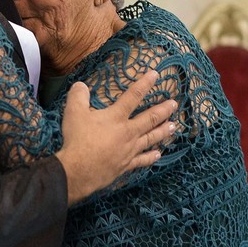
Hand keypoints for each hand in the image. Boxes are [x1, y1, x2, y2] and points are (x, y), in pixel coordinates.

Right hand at [56, 71, 176, 204]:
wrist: (79, 171)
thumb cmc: (77, 140)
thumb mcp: (73, 112)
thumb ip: (78, 95)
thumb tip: (81, 84)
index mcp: (116, 117)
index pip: (133, 96)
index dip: (145, 84)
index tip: (156, 75)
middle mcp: (127, 132)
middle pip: (149, 118)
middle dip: (163, 110)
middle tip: (174, 104)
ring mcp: (129, 150)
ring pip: (150, 138)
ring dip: (163, 131)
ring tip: (174, 126)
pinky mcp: (126, 165)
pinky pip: (142, 160)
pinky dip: (151, 156)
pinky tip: (159, 154)